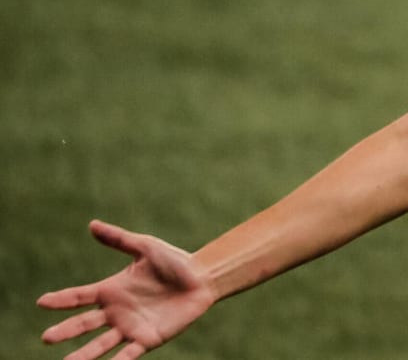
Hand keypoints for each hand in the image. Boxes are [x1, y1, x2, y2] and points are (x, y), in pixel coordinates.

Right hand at [37, 220, 216, 359]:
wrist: (202, 279)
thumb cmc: (174, 262)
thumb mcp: (145, 247)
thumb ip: (119, 240)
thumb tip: (92, 224)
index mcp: (111, 290)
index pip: (79, 296)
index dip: (61, 299)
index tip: (41, 302)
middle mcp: (116, 312)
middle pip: (85, 323)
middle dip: (66, 331)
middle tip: (47, 338)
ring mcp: (130, 327)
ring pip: (101, 344)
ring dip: (84, 355)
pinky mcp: (148, 339)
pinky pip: (129, 354)